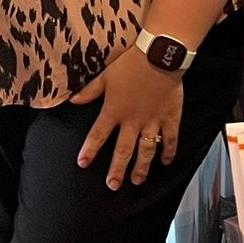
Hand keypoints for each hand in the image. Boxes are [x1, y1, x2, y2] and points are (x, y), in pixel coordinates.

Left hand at [70, 51, 183, 189]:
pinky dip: (169, 153)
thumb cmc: (130, 64)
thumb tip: (72, 101)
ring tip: (137, 181)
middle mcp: (133, 121)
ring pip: (146, 151)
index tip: (82, 163)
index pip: (98, 134)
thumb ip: (89, 92)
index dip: (90, 150)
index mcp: (114, 110)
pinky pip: (171, 141)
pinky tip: (165, 163)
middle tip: (112, 185)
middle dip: (117, 169)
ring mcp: (153, 122)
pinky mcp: (171, 119)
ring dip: (141, 168)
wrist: (159, 56)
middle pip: (123, 150)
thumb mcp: (105, 76)